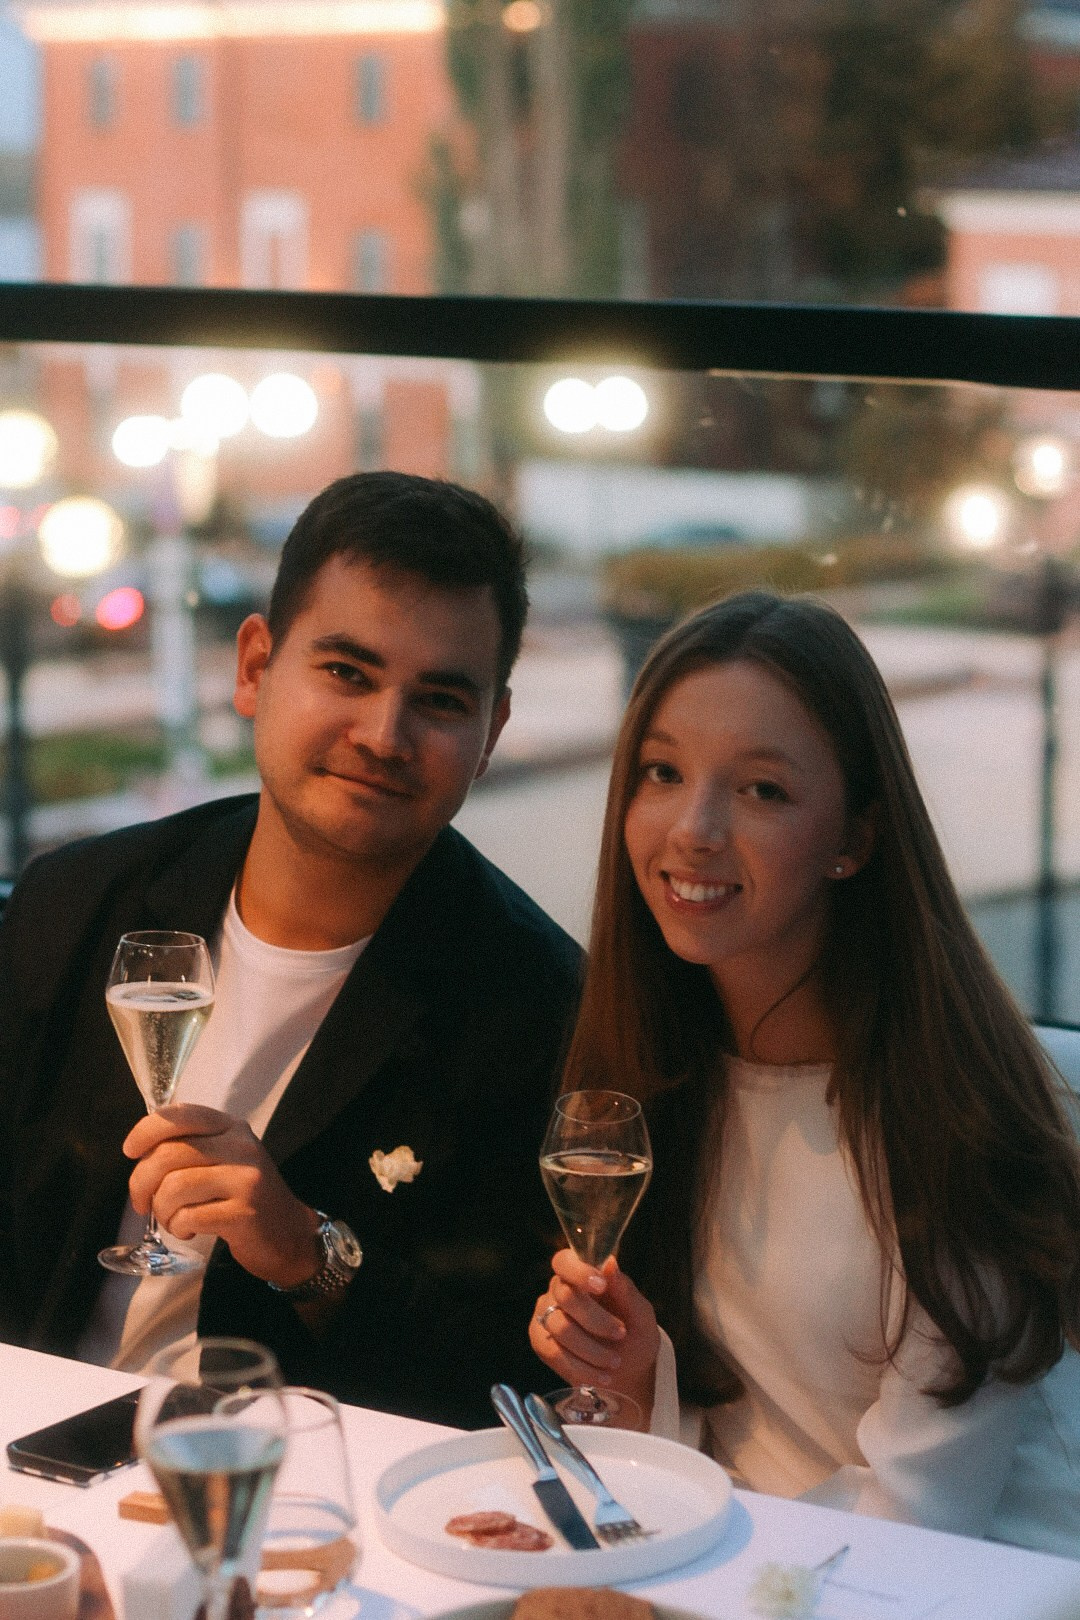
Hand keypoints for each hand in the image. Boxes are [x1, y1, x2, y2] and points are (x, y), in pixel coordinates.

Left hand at [124, 1104, 321, 1289]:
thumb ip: (189, 1148)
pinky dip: (178, 1227)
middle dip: (141, 1184)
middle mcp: (240, 1146)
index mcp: (230, 1127)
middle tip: (142, 1204)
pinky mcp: (244, 1213)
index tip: (130, 1151)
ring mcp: (245, 1179)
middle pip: (167, 1155)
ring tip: (173, 1220)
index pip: (180, 1115)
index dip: (146, 1130)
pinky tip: (189, 1230)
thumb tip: (139, 1151)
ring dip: (161, 1211)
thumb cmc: (243, 1196)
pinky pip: (189, 1217)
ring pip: (173, 1188)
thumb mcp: (223, 1159)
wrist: (289, 1234)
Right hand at [529, 1249, 659, 1424]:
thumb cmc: (634, 1334)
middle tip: (621, 1334)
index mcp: (582, 1274)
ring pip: (561, 1328)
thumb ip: (624, 1289)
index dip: (579, 1271)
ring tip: (614, 1362)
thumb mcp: (640, 1313)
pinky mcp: (541, 1342)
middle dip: (596, 1320)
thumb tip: (610, 1262)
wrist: (628, 1372)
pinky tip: (600, 1376)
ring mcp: (547, 1315)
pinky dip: (581, 1367)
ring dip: (592, 1349)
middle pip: (566, 1297)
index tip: (601, 1285)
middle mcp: (558, 1291)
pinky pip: (554, 1353)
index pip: (565, 1261)